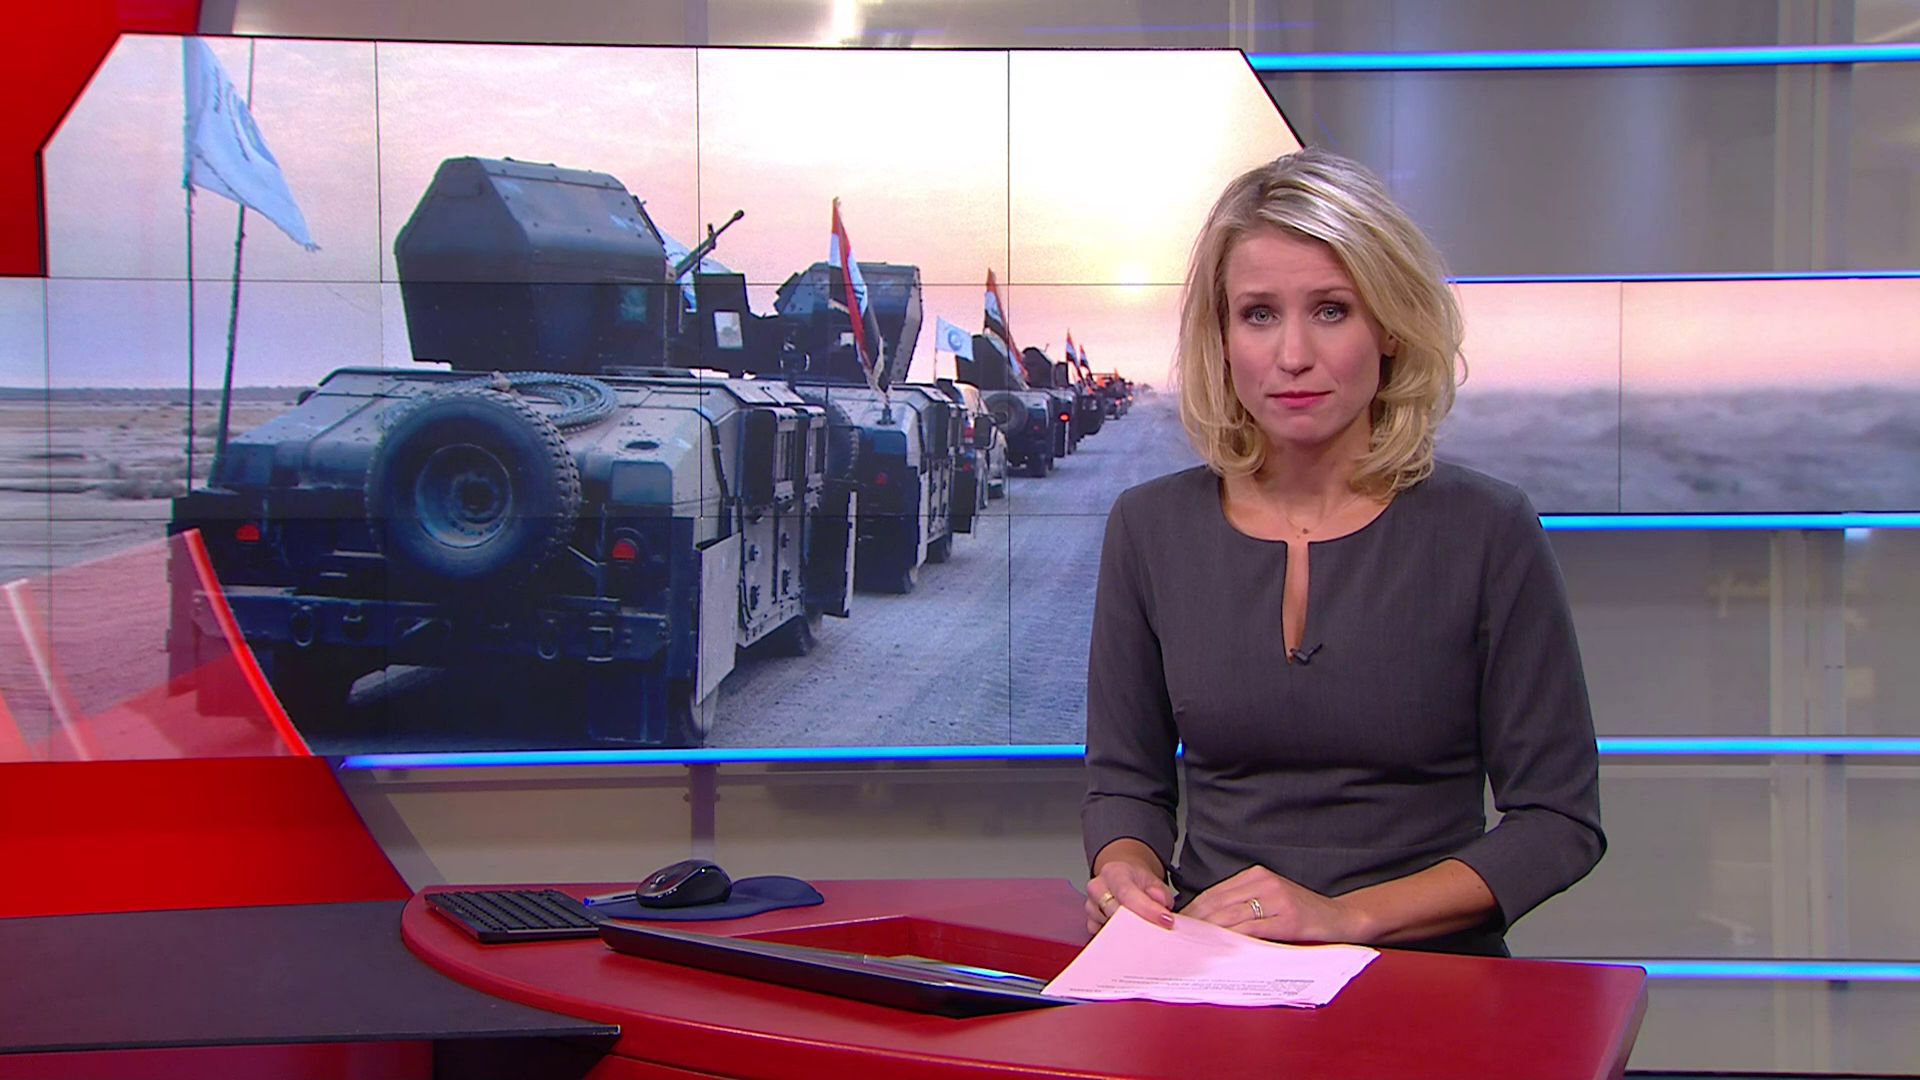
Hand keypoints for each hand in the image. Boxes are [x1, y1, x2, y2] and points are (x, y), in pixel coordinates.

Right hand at [1085, 859, 1174, 934]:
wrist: (1123, 880)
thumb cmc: (1136, 881)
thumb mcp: (1154, 881)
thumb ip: (1161, 892)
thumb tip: (1161, 903)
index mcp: (1113, 873)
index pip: (1127, 893)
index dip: (1147, 909)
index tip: (1166, 920)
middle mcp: (1097, 888)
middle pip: (1116, 913)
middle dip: (1140, 924)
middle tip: (1159, 929)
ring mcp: (1091, 908)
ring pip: (1110, 928)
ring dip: (1131, 933)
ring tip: (1144, 928)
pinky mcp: (1090, 924)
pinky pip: (1105, 937)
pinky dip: (1120, 939)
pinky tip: (1130, 934)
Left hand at [1182, 865, 1363, 943]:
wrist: (1341, 918)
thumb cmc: (1302, 913)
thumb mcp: (1270, 900)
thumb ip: (1242, 905)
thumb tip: (1207, 922)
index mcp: (1256, 875)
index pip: (1214, 893)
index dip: (1193, 910)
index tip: (1177, 924)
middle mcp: (1264, 882)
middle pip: (1218, 904)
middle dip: (1195, 922)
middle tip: (1177, 938)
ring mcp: (1277, 899)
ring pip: (1231, 917)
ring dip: (1209, 932)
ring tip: (1192, 945)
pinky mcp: (1288, 919)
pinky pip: (1253, 930)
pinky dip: (1234, 939)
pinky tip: (1221, 947)